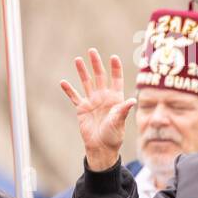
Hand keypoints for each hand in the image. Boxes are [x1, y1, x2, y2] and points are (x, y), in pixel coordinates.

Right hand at [59, 48, 135, 171]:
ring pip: (86, 83)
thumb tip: (133, 100)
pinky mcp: (82, 109)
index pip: (116, 80)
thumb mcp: (119, 122)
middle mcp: (104, 97)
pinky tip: (63, 82)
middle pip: (100, 77)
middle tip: (92, 51)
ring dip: (82, 72)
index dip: (115, 69)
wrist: (101, 147)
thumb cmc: (114, 135)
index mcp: (115, 99)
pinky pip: (74, 97)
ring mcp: (92, 102)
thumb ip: (123, 110)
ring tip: (78, 59)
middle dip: (96, 64)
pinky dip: (69, 90)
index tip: (113, 57)